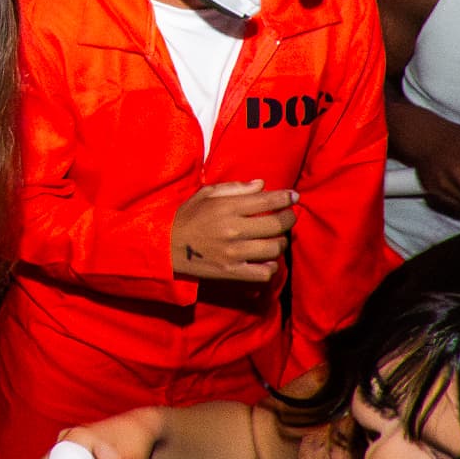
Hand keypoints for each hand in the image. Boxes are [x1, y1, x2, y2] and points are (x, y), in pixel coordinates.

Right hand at [170, 180, 296, 282]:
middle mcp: (232, 229)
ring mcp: (233, 253)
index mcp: (226, 207)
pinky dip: (271, 267)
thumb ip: (234, 188)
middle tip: (288, 216)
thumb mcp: (205, 195)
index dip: (286, 198)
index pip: (267, 199)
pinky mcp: (231, 272)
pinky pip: (263, 273)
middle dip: (289, 219)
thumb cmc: (187, 217)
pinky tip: (267, 260)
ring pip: (274, 248)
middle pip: (276, 224)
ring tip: (277, 238)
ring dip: (281, 242)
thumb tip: (261, 185)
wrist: (166, 247)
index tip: (294, 197)